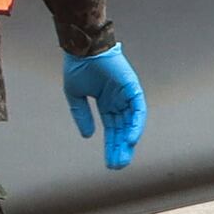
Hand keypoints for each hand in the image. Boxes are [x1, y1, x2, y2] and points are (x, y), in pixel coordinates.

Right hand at [62, 46, 146, 170]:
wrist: (82, 48)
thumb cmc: (78, 67)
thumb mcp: (76, 96)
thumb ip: (82, 115)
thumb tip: (89, 136)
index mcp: (107, 103)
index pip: (112, 129)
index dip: (111, 146)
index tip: (110, 163)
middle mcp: (118, 101)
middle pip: (122, 129)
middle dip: (119, 148)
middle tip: (118, 166)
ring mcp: (126, 94)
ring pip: (131, 122)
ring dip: (127, 140)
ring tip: (123, 158)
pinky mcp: (132, 87)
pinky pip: (138, 108)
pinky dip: (136, 123)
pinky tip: (131, 138)